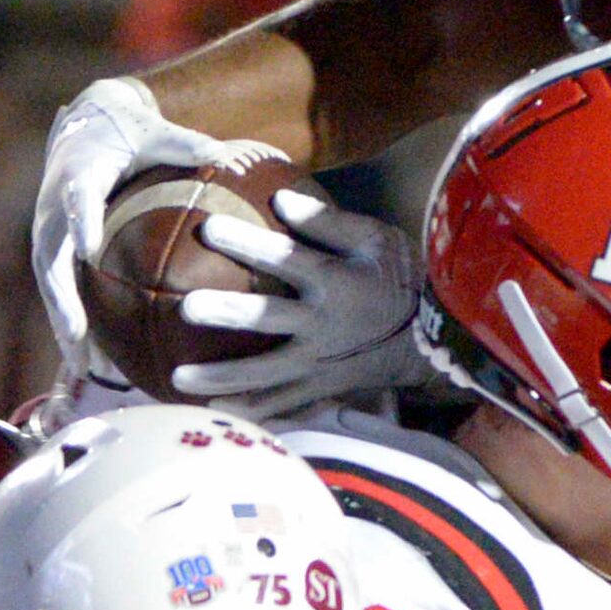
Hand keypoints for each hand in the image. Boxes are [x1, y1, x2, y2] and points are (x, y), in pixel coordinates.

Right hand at [30, 77, 267, 378]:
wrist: (86, 126)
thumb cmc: (128, 131)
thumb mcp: (155, 132)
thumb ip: (185, 144)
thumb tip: (226, 154)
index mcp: (78, 174)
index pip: (78, 197)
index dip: (81, 220)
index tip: (89, 248)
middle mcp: (54, 208)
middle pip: (52, 260)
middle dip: (63, 301)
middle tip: (79, 338)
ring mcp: (51, 232)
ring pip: (52, 286)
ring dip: (66, 327)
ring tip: (87, 370)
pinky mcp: (56, 250)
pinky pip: (63, 291)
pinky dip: (75, 325)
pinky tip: (97, 366)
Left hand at [173, 191, 428, 415]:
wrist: (432, 340)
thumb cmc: (401, 280)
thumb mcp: (377, 241)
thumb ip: (330, 222)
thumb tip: (280, 199)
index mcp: (335, 282)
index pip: (285, 258)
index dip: (247, 243)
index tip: (208, 227)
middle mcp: (323, 324)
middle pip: (267, 319)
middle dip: (227, 313)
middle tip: (187, 307)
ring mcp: (320, 362)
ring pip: (265, 373)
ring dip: (222, 377)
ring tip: (177, 378)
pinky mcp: (323, 388)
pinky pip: (283, 403)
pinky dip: (251, 410)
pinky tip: (215, 410)